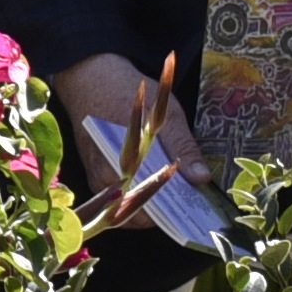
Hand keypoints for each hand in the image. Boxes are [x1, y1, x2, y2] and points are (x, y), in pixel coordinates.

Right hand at [49, 53, 197, 212]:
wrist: (89, 77)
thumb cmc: (125, 94)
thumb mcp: (164, 116)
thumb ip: (183, 148)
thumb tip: (202, 178)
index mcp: (116, 165)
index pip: (141, 208)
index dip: (166, 214)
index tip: (190, 211)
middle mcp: (102, 176)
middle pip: (133, 212)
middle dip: (161, 211)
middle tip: (187, 202)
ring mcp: (96, 174)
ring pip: (125, 204)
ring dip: (149, 204)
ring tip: (175, 194)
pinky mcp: (95, 170)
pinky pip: (117, 193)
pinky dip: (136, 192)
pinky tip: (154, 182)